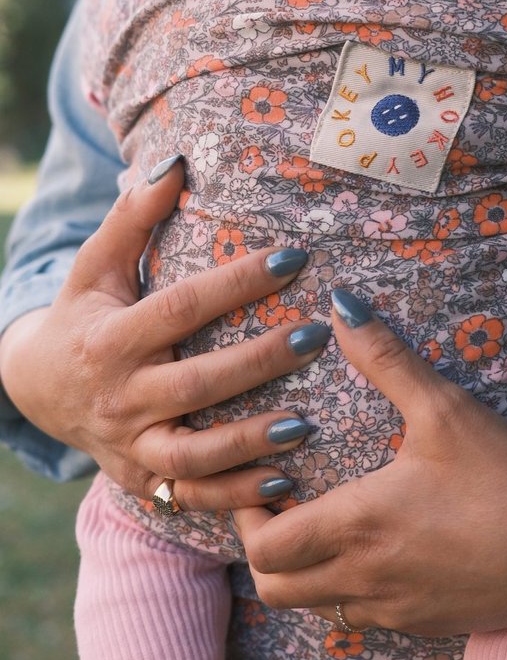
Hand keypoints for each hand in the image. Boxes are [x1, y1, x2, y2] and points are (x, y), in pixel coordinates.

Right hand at [0, 158, 327, 507]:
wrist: (36, 388)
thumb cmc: (84, 313)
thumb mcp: (97, 265)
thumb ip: (134, 216)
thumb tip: (176, 162)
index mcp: (111, 337)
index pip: (182, 307)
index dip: (237, 282)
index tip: (294, 257)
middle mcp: (121, 395)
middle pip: (197, 383)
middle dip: (258, 362)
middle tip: (316, 337)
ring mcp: (131, 445)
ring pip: (194, 453)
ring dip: (251, 440)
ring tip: (308, 422)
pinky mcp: (143, 480)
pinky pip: (192, 496)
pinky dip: (236, 496)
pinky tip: (286, 482)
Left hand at [234, 292, 506, 636]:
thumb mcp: (445, 408)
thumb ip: (387, 357)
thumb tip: (340, 306)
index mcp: (357, 526)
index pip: (263, 548)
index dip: (245, 518)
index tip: (259, 483)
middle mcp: (364, 578)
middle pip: (274, 590)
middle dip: (264, 551)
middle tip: (280, 508)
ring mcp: (396, 610)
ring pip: (318, 608)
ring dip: (307, 573)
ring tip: (326, 525)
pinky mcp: (427, 625)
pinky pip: (366, 616)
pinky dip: (352, 589)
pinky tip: (382, 549)